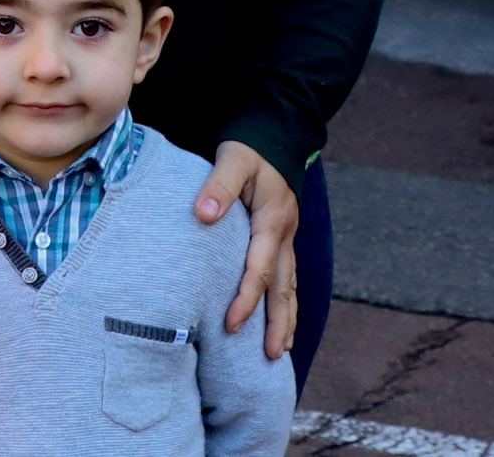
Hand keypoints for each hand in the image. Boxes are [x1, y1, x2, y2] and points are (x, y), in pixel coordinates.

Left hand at [195, 141, 299, 360]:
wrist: (277, 136)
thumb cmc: (251, 149)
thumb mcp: (233, 159)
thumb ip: (218, 185)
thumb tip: (203, 214)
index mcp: (272, 221)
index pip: (258, 270)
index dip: (245, 300)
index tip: (230, 326)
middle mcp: (284, 235)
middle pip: (284, 288)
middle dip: (278, 323)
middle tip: (272, 356)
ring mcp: (287, 238)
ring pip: (290, 285)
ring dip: (286, 317)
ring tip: (282, 349)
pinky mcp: (283, 237)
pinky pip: (287, 276)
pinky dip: (285, 301)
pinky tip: (282, 319)